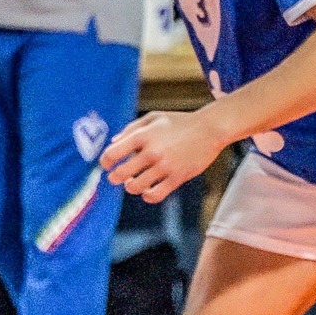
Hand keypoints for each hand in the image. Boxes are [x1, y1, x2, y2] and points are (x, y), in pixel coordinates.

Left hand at [101, 109, 232, 203]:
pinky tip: (148, 191)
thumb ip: (131, 129)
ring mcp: (165, 166)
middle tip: (117, 177)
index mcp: (143, 136)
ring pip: (136, 187)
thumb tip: (112, 144)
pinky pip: (155, 195)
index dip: (105, 162)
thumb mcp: (153, 118)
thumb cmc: (179, 122)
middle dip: (114, 178)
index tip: (108, 164)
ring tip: (133, 183)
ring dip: (131, 187)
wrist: (210, 129)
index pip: (112, 154)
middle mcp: (152, 151)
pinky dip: (147, 196)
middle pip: (120, 174)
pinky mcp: (177, 177)